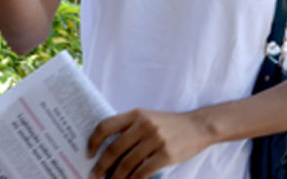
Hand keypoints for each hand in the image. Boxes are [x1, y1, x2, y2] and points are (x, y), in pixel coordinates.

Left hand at [87, 109, 211, 178]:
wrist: (197, 127)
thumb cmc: (168, 125)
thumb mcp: (147, 118)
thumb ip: (129, 128)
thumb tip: (105, 148)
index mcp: (136, 114)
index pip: (106, 125)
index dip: (94, 141)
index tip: (89, 153)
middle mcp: (144, 125)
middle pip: (114, 148)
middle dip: (101, 165)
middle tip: (93, 175)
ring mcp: (155, 140)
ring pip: (127, 164)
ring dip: (115, 177)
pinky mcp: (166, 155)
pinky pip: (142, 172)